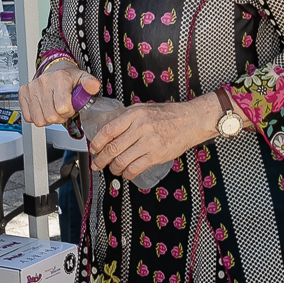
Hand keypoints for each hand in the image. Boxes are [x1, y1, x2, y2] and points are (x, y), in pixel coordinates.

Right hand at [21, 62, 89, 126]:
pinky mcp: (23, 93)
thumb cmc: (68, 78)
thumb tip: (94, 86)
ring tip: (53, 109)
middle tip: (62, 110)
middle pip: (50, 116)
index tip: (70, 107)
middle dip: (59, 117)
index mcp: (59, 79)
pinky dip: (36, 117)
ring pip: (38, 120)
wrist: (54, 69)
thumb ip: (90, 83)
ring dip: (47, 119)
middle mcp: (43, 82)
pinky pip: (28, 117)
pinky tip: (43, 109)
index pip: (62, 108)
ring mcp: (31, 88)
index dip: (69, 112)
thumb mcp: (83, 78)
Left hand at [88, 97, 219, 185]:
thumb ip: (127, 118)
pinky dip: (127, 173)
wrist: (190, 121)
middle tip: (96, 163)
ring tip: (112, 169)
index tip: (93, 148)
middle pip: (112, 148)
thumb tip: (109, 131)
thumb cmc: (167, 115)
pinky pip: (135, 168)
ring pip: (121, 161)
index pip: (107, 130)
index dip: (96, 143)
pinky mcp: (156, 155)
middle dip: (100, 159)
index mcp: (134, 114)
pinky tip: (125, 173)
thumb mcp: (144, 109)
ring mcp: (149, 142)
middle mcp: (140, 128)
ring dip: (113, 168)